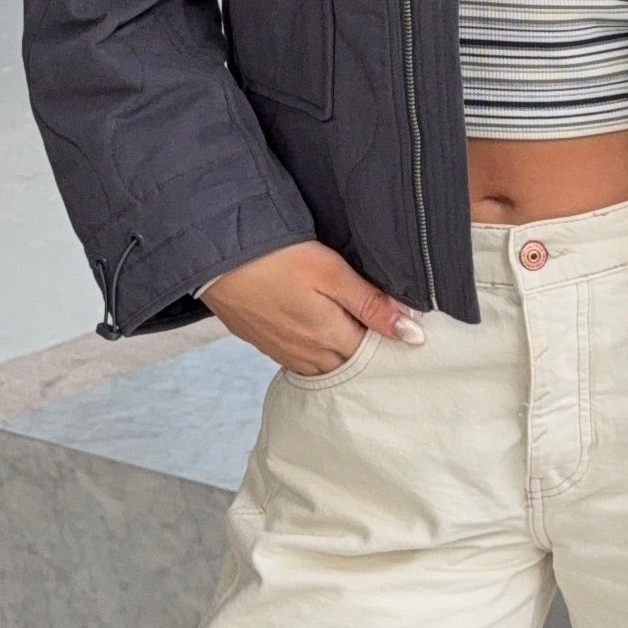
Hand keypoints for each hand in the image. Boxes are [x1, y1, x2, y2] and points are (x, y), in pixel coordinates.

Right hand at [199, 241, 423, 378]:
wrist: (215, 259)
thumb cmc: (274, 258)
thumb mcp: (331, 273)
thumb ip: (371, 304)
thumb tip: (412, 334)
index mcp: (331, 338)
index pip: (375, 357)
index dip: (393, 348)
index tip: (411, 338)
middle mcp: (309, 354)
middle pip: (351, 369)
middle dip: (370, 359)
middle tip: (388, 341)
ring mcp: (285, 353)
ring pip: (326, 369)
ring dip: (344, 360)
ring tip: (359, 340)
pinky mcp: (266, 345)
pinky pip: (301, 362)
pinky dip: (318, 357)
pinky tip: (322, 340)